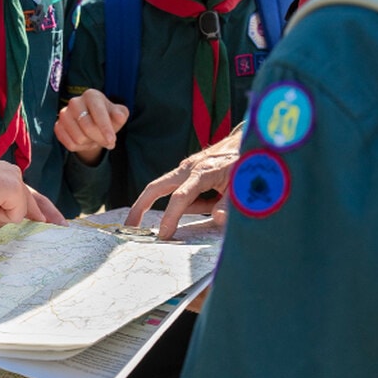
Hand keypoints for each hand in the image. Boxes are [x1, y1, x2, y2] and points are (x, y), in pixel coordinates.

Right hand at [0, 154, 64, 233]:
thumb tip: (2, 229)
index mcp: (5, 173)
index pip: (28, 192)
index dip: (40, 206)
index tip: (52, 219)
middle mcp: (13, 174)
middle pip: (36, 199)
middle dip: (50, 215)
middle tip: (64, 226)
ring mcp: (14, 182)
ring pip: (19, 212)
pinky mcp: (14, 191)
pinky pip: (14, 216)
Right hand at [54, 89, 129, 164]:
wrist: (92, 124)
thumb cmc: (107, 117)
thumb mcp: (118, 115)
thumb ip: (121, 115)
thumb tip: (119, 116)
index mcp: (91, 95)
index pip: (98, 112)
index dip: (105, 128)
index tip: (112, 140)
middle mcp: (75, 102)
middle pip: (88, 127)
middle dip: (100, 138)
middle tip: (108, 142)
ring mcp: (64, 114)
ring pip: (78, 138)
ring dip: (90, 143)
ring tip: (94, 138)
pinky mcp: (58, 126)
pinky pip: (70, 144)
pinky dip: (80, 148)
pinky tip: (85, 141)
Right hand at [126, 129, 242, 238]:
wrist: (248, 142)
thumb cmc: (246, 165)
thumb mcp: (242, 187)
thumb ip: (230, 204)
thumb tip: (218, 220)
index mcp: (202, 172)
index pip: (181, 197)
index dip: (171, 217)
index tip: (164, 235)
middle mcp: (189, 168)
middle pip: (156, 187)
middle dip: (140, 206)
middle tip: (129, 226)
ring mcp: (186, 168)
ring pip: (167, 190)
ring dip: (178, 208)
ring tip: (206, 207)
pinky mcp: (188, 171)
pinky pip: (182, 192)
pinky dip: (189, 203)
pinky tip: (212, 201)